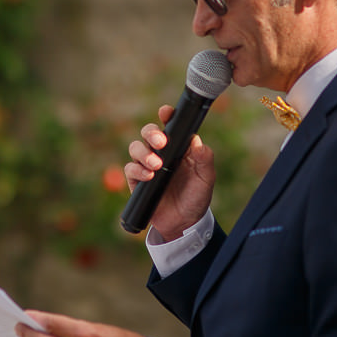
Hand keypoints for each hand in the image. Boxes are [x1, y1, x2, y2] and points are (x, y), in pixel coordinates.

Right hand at [124, 104, 215, 239]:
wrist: (185, 223)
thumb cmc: (197, 197)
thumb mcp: (206, 178)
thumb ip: (204, 158)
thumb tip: (196, 140)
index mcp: (178, 146)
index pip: (170, 125)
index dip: (166, 115)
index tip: (165, 112)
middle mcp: (161, 153)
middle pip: (148, 132)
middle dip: (151, 133)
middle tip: (161, 142)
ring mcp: (147, 165)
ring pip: (135, 147)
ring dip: (144, 153)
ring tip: (156, 165)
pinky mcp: (137, 181)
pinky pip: (130, 169)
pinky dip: (137, 170)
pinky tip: (149, 176)